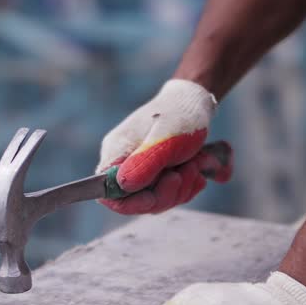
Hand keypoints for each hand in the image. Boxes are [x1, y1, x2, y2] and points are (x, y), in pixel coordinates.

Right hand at [96, 79, 231, 213]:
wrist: (196, 102)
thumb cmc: (179, 116)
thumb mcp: (166, 141)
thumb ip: (144, 164)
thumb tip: (122, 186)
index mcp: (117, 152)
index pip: (107, 192)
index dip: (129, 203)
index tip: (152, 197)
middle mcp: (125, 163)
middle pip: (137, 200)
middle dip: (166, 193)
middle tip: (184, 173)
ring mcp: (143, 169)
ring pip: (158, 199)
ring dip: (182, 187)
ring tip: (195, 164)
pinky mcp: (159, 173)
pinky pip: (171, 193)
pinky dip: (188, 184)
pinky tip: (198, 167)